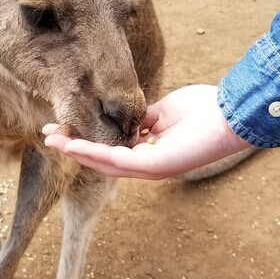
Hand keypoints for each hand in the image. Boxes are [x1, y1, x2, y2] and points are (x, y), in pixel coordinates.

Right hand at [43, 85, 254, 179]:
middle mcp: (148, 164)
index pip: (112, 148)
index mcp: (151, 151)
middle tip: (48, 136)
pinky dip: (92, 151)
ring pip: (104, 162)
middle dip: (74, 146)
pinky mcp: (154, 166)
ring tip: (52, 140)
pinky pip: (116, 159)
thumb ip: (142, 117)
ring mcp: (150, 168)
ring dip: (76, 150)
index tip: (64, 126)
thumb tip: (125, 115)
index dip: (87, 139)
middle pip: (102, 159)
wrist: (231, 114)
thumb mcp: (164, 111)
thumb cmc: (206, 111)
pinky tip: (73, 143)